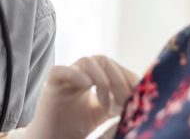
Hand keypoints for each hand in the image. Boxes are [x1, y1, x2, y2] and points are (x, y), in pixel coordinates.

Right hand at [23, 55, 137, 138]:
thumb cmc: (73, 129)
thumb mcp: (102, 114)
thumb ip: (117, 103)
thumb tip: (139, 97)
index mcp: (91, 79)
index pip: (112, 66)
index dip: (127, 76)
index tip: (138, 94)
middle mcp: (78, 75)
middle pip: (102, 60)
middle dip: (118, 78)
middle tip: (125, 100)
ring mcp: (64, 79)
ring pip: (86, 61)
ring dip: (101, 79)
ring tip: (105, 102)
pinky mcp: (51, 86)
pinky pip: (60, 70)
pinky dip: (76, 74)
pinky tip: (88, 87)